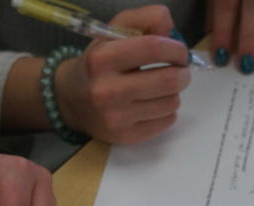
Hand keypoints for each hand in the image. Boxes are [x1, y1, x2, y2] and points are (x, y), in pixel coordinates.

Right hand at [55, 6, 190, 144]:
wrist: (71, 100)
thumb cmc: (99, 62)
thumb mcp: (114, 31)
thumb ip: (145, 20)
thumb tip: (172, 31)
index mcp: (102, 59)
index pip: (154, 48)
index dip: (176, 49)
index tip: (180, 52)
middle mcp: (107, 90)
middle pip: (168, 80)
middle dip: (183, 73)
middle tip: (180, 71)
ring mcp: (116, 118)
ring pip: (171, 103)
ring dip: (174, 93)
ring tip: (162, 88)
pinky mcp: (125, 137)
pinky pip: (166, 122)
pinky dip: (168, 111)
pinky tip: (154, 104)